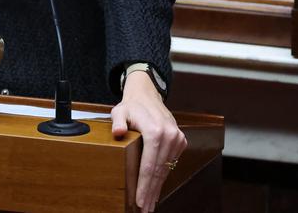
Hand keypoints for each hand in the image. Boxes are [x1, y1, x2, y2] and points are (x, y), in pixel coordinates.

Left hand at [110, 71, 187, 212]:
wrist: (147, 95)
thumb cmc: (132, 106)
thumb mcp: (119, 111)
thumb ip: (118, 122)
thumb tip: (117, 132)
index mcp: (155, 131)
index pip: (149, 166)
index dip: (143, 186)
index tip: (139, 201)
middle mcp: (169, 136)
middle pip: (158, 172)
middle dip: (150, 192)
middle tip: (144, 209)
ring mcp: (177, 138)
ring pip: (166, 170)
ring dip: (157, 188)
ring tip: (149, 203)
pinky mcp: (180, 141)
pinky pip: (171, 163)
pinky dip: (163, 176)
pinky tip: (156, 187)